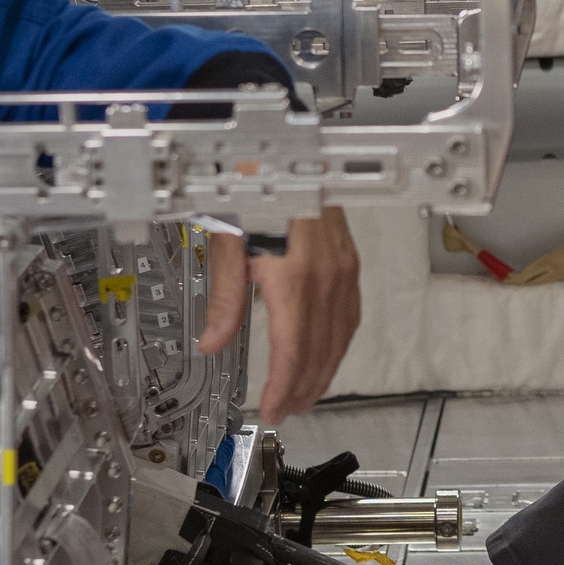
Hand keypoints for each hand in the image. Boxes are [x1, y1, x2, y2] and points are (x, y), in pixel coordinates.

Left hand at [201, 207, 362, 422]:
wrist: (290, 153)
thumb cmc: (257, 189)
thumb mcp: (228, 243)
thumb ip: (224, 299)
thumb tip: (212, 343)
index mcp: (294, 280)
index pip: (293, 351)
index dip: (284, 387)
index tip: (273, 410)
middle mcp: (326, 279)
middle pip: (321, 351)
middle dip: (306, 388)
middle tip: (290, 411)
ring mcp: (344, 269)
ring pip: (341, 336)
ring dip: (326, 370)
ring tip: (309, 392)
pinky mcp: (349, 259)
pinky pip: (351, 314)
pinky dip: (340, 342)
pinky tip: (330, 350)